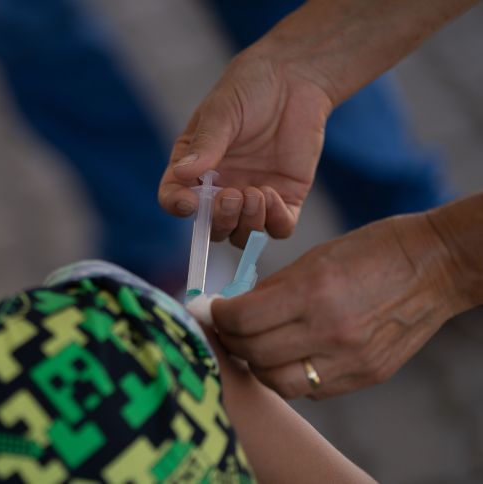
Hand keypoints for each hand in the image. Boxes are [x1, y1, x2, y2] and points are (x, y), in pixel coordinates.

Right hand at [159, 51, 332, 246]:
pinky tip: (274, 195)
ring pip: (243, 235)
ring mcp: (252, 196)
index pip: (175, 197)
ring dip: (247, 224)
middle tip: (232, 196)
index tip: (190, 203)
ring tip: (256, 194)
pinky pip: (278, 228)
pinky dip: (275, 222)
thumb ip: (206, 144)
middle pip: (211, 227)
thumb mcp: (221, 113)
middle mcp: (220, 188)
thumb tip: (183, 173)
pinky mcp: (285, 197)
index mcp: (193, 167)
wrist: (294, 79)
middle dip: (219, 219)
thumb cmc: (249, 90)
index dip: (177, 206)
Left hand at [210, 213, 465, 398]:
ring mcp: (351, 360)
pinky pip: (312, 390)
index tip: (214, 310)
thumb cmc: (370, 251)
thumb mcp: (314, 258)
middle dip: (232, 341)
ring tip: (257, 347)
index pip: (243, 319)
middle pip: (254, 354)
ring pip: (278, 383)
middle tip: (229, 329)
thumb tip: (232, 310)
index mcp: (314, 292)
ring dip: (258, 366)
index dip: (219, 316)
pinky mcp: (366, 376)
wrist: (435, 265)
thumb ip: (271, 290)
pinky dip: (292, 376)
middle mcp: (331, 331)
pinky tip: (292, 356)